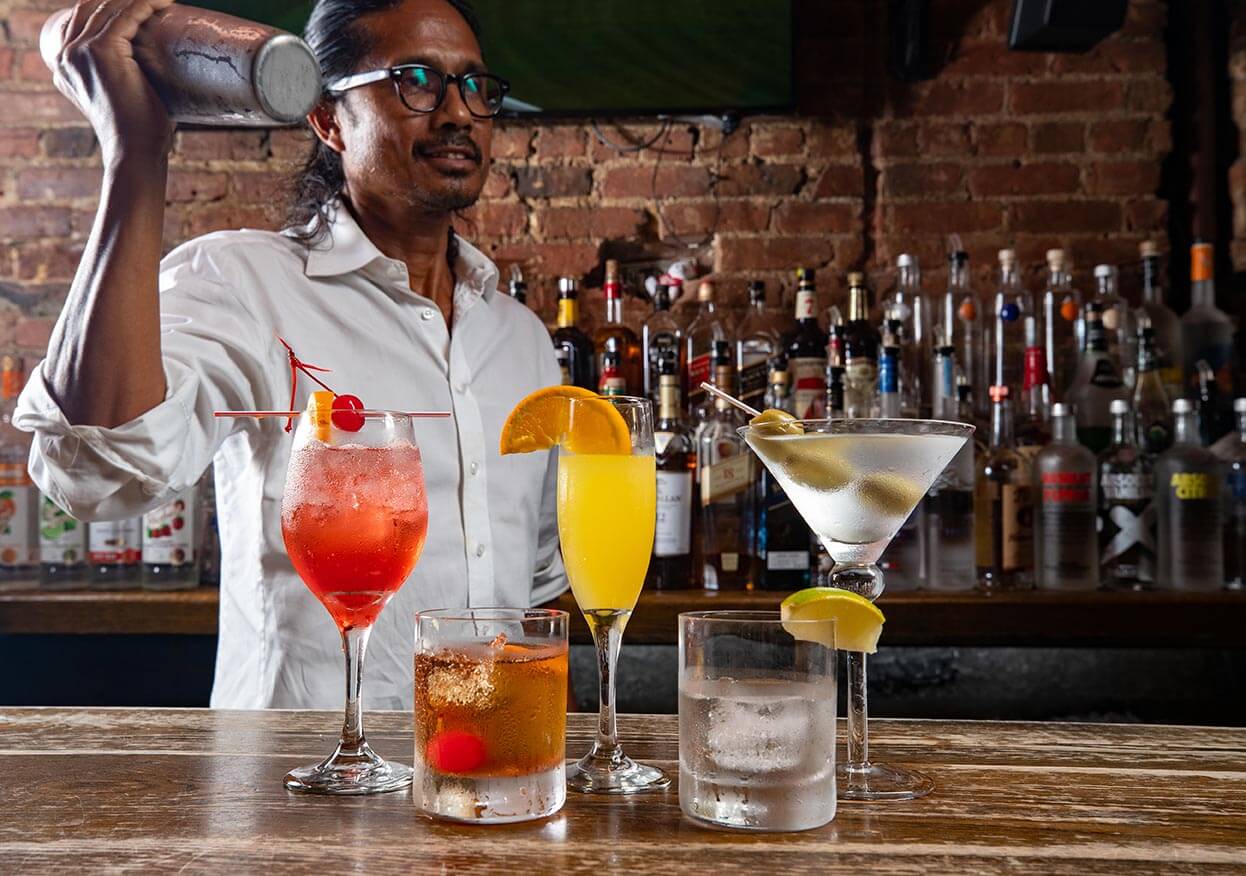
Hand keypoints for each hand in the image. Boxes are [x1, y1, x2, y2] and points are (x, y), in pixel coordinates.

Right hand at [48, 0, 177, 164]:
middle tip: (154, 2)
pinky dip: (146, 5)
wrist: (134, 150)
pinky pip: (126, 16)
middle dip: (124, 0)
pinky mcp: (102, 50)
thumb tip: (144, 60)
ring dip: (139, 0)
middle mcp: (64, 55)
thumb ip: (116, 74)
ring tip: (162, 1)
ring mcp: (80, 51)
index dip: (110, 5)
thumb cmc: (137, 129)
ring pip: (109, 9)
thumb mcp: (118, 94)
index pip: (82, 18)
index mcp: (62, 64)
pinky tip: (163, 4)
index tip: (140, 6)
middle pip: (93, 8)